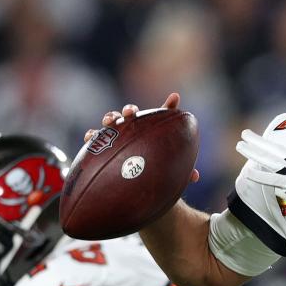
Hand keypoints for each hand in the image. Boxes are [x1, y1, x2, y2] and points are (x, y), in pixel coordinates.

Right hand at [82, 93, 199, 183]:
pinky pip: (93, 140)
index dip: (169, 106)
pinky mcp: (100, 148)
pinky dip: (91, 135)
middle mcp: (130, 130)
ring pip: (110, 122)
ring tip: (109, 122)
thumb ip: (182, 172)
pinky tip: (89, 138)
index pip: (157, 117)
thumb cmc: (152, 173)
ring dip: (109, 118)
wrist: (132, 186)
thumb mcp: (167, 172)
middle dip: (128, 111)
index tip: (175, 99)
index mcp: (148, 131)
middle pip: (129, 115)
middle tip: (130, 114)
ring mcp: (114, 137)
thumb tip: (196, 177)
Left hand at [235, 130, 285, 245]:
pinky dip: (261, 177)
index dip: (270, 145)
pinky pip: (274, 180)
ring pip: (271, 161)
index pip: (284, 152)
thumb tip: (285, 186)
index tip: (258, 140)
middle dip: (258, 142)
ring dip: (254, 153)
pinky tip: (248, 173)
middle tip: (244, 134)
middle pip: (275, 151)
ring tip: (239, 146)